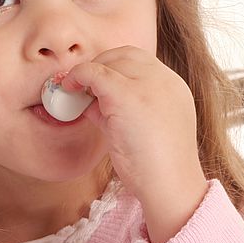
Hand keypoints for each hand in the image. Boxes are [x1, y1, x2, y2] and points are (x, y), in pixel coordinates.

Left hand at [62, 46, 207, 242]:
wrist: (171, 187)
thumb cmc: (158, 169)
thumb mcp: (144, 130)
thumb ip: (122, 111)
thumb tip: (91, 102)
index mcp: (174, 88)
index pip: (141, 62)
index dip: (116, 68)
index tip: (99, 87)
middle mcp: (165, 80)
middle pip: (126, 55)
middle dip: (101, 66)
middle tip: (82, 86)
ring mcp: (149, 86)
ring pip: (111, 61)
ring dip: (90, 72)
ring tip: (74, 91)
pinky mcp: (129, 96)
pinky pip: (94, 73)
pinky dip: (78, 76)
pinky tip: (68, 89)